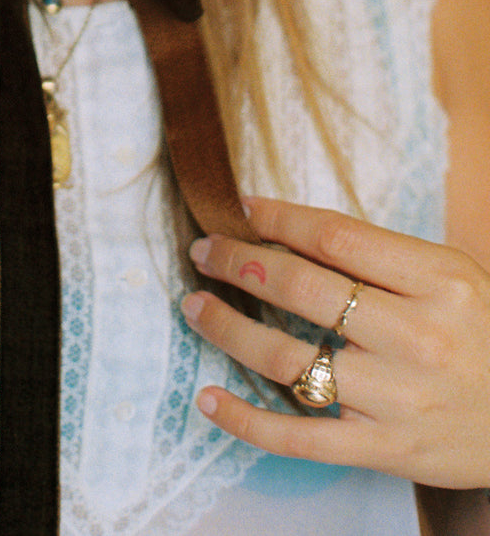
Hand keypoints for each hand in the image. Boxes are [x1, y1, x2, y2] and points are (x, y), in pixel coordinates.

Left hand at [180, 195, 489, 488]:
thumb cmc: (480, 335)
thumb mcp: (450, 277)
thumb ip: (381, 256)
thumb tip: (289, 229)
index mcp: (439, 281)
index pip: (337, 238)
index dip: (279, 219)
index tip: (241, 207)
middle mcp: (419, 337)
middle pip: (304, 288)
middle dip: (240, 263)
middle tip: (205, 251)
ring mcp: (400, 398)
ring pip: (290, 358)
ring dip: (229, 328)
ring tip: (196, 307)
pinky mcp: (386, 450)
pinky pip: (301, 438)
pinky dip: (247, 420)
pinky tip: (210, 398)